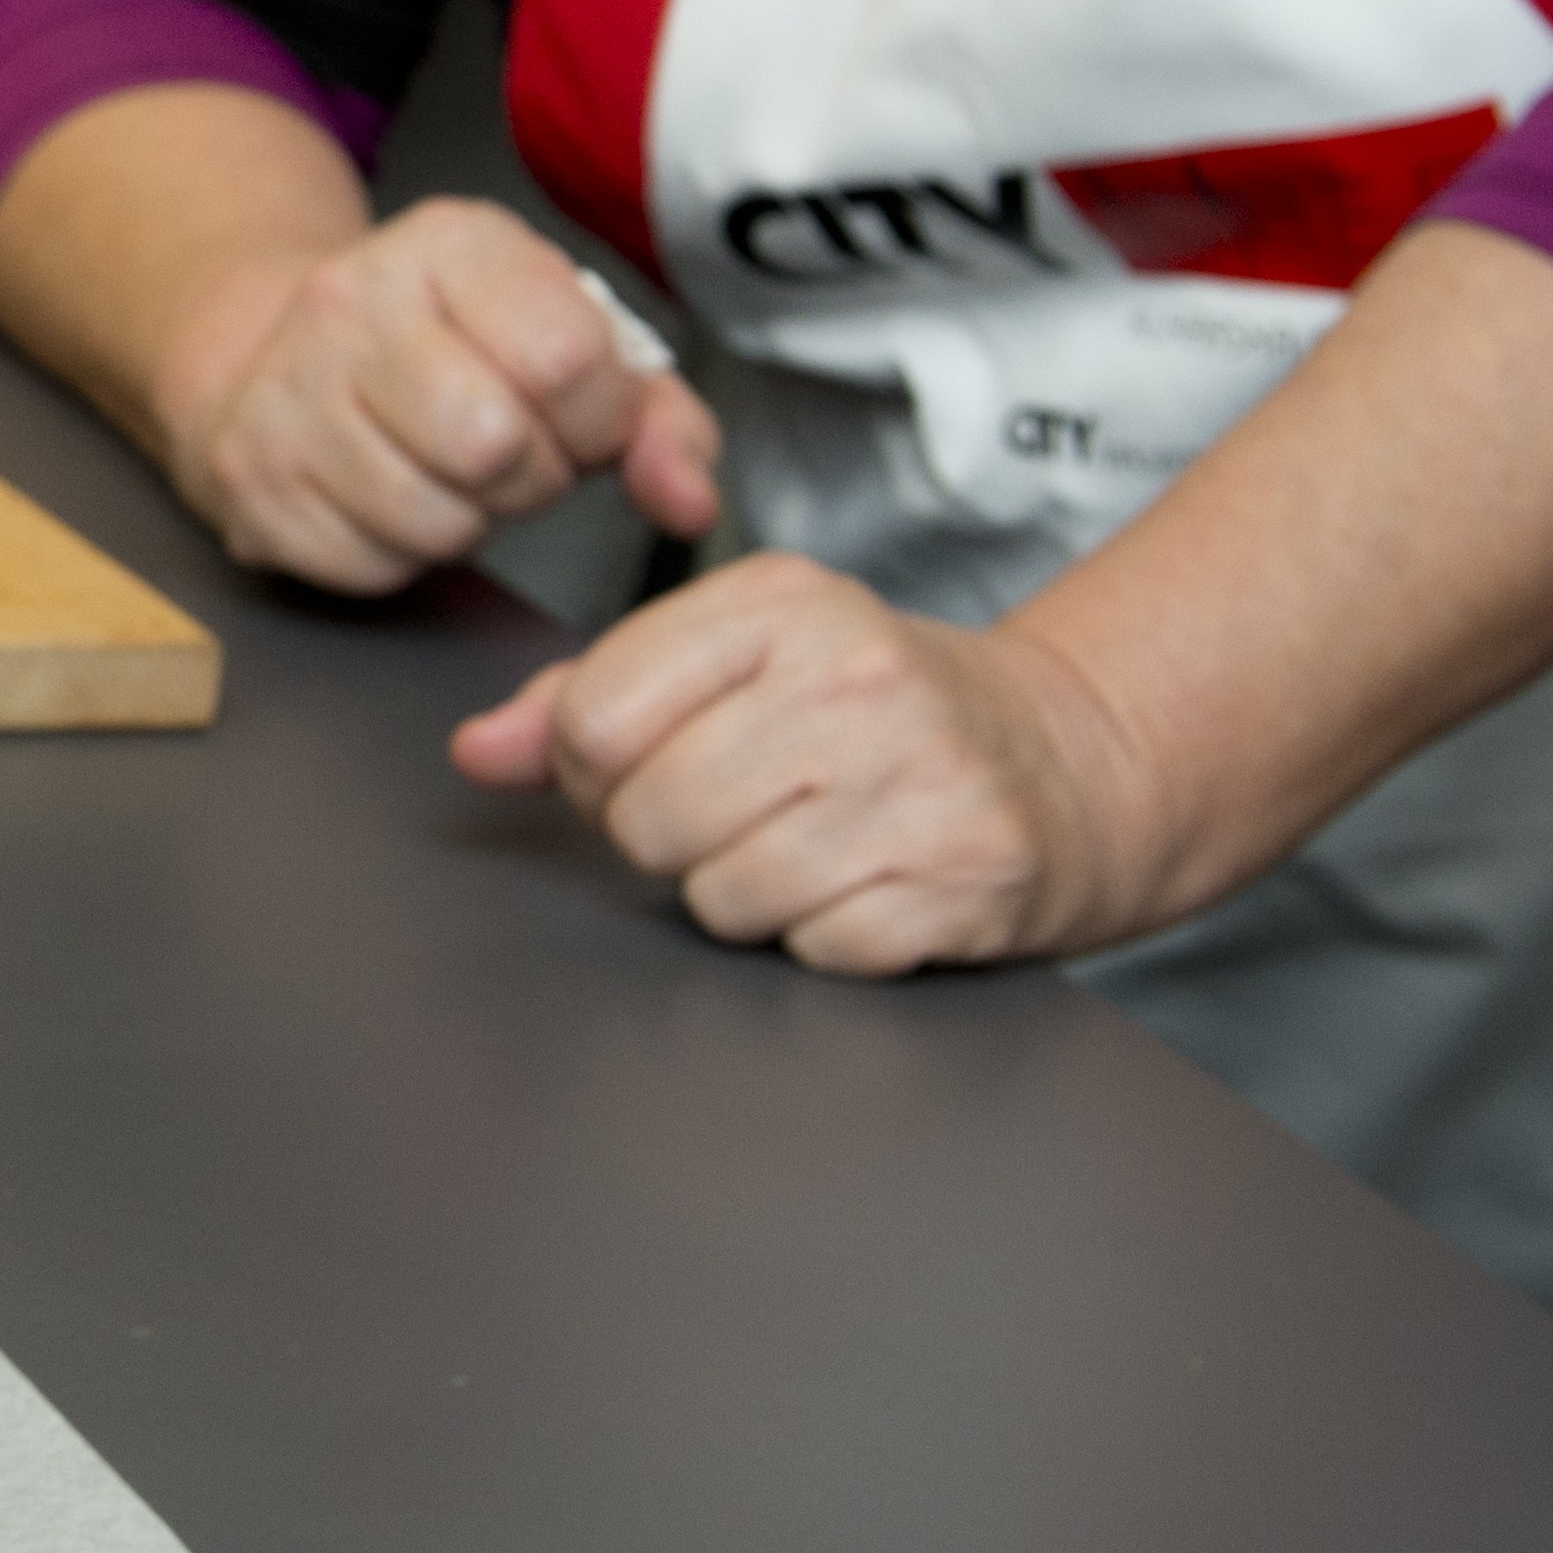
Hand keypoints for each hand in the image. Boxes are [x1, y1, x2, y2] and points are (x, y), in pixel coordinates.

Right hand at [144, 196, 725, 593]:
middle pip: (494, 444)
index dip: (596, 421)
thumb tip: (690, 503)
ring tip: (449, 476)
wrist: (277, 357)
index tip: (575, 419)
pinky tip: (386, 499)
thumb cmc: (452, 355)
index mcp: (452, 243)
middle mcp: (354, 297)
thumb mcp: (568, 348)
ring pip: (435, 517)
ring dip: (468, 523)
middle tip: (511, 456)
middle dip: (530, 478)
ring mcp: (287, 385)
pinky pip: (371, 562)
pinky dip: (398, 554)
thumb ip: (657, 421)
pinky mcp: (248, 473)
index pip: (565, 357)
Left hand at [452, 551, 1159, 973]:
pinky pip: (814, 948)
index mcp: (781, 604)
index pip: (596, 715)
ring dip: (744, 892)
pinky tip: (866, 884)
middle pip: (647, 817)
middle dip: (669, 836)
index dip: (595, 768)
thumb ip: (592, 697)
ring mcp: (918, 782)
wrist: (1075, 763)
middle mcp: (854, 681)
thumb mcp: (741, 660)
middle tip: (737, 811)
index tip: (647, 762)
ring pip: (720, 894)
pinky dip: (824, 936)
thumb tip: (477, 750)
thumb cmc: (878, 710)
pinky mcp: (964, 881)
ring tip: (806, 844)